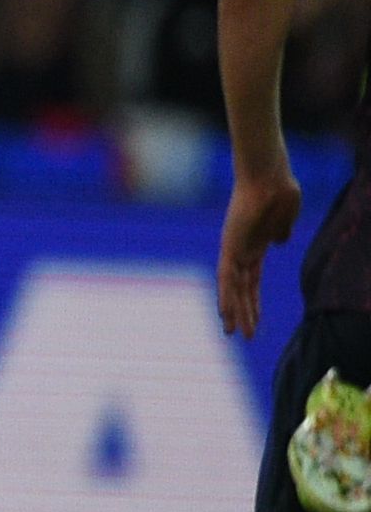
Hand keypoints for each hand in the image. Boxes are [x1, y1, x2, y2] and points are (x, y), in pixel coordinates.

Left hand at [225, 162, 307, 337]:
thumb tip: (279, 244)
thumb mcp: (284, 218)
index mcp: (255, 246)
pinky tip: (226, 315)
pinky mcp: (231, 246)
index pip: (252, 280)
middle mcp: (241, 250)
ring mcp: (234, 248)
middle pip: (241, 288)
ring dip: (234, 312)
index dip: (253, 300)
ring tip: (234, 334)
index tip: (254, 320)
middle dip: (243, 312)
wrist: (269, 176)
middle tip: (241, 335)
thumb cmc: (279, 191)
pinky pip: (227, 277)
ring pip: (232, 288)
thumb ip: (280, 233)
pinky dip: (227, 297)